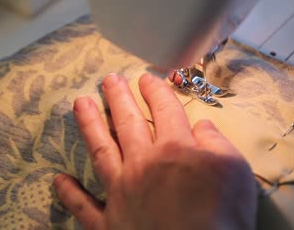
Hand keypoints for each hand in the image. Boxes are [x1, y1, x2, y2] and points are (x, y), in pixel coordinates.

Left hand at [53, 73, 256, 229]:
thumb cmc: (223, 214)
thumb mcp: (235, 170)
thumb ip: (217, 142)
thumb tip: (202, 126)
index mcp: (174, 148)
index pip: (163, 109)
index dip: (155, 90)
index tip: (146, 77)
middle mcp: (142, 163)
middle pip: (127, 122)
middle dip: (118, 97)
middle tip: (108, 79)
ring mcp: (121, 192)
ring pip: (100, 150)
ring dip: (88, 125)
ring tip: (80, 103)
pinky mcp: (108, 223)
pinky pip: (84, 206)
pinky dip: (70, 193)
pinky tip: (58, 180)